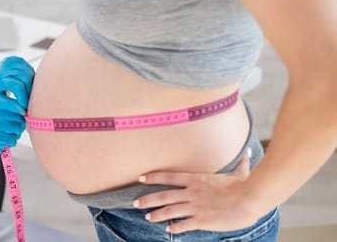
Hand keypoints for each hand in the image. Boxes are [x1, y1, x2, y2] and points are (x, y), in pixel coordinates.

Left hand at [0, 56, 34, 114]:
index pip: (17, 86)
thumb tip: (23, 111)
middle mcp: (5, 66)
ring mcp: (10, 61)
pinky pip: (28, 69)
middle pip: (25, 79)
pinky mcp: (15, 59)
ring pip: (29, 73)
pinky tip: (26, 85)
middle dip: (29, 92)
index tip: (25, 107)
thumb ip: (10, 106)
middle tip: (27, 101)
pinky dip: (30, 78)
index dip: (24, 97)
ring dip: (31, 85)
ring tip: (26, 95)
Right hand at [0, 106, 24, 185]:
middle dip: (19, 127)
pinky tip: (3, 145)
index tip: (16, 124)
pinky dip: (11, 144)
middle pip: (18, 118)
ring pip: (17, 128)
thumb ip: (5, 116)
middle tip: (12, 134)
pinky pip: (13, 139)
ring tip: (5, 139)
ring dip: (15, 136)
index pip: (15, 108)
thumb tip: (24, 114)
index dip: (19, 117)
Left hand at [134, 148, 258, 233]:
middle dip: (147, 199)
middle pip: (163, 195)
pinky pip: (183, 225)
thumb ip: (241, 163)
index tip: (141, 178)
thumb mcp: (240, 173)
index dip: (153, 177)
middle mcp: (192, 192)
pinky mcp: (201, 221)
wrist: (250, 200)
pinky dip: (174, 227)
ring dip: (157, 214)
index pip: (169, 176)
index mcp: (197, 179)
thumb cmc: (246, 186)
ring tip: (148, 217)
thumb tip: (249, 153)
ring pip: (169, 211)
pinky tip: (169, 230)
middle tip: (135, 203)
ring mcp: (195, 207)